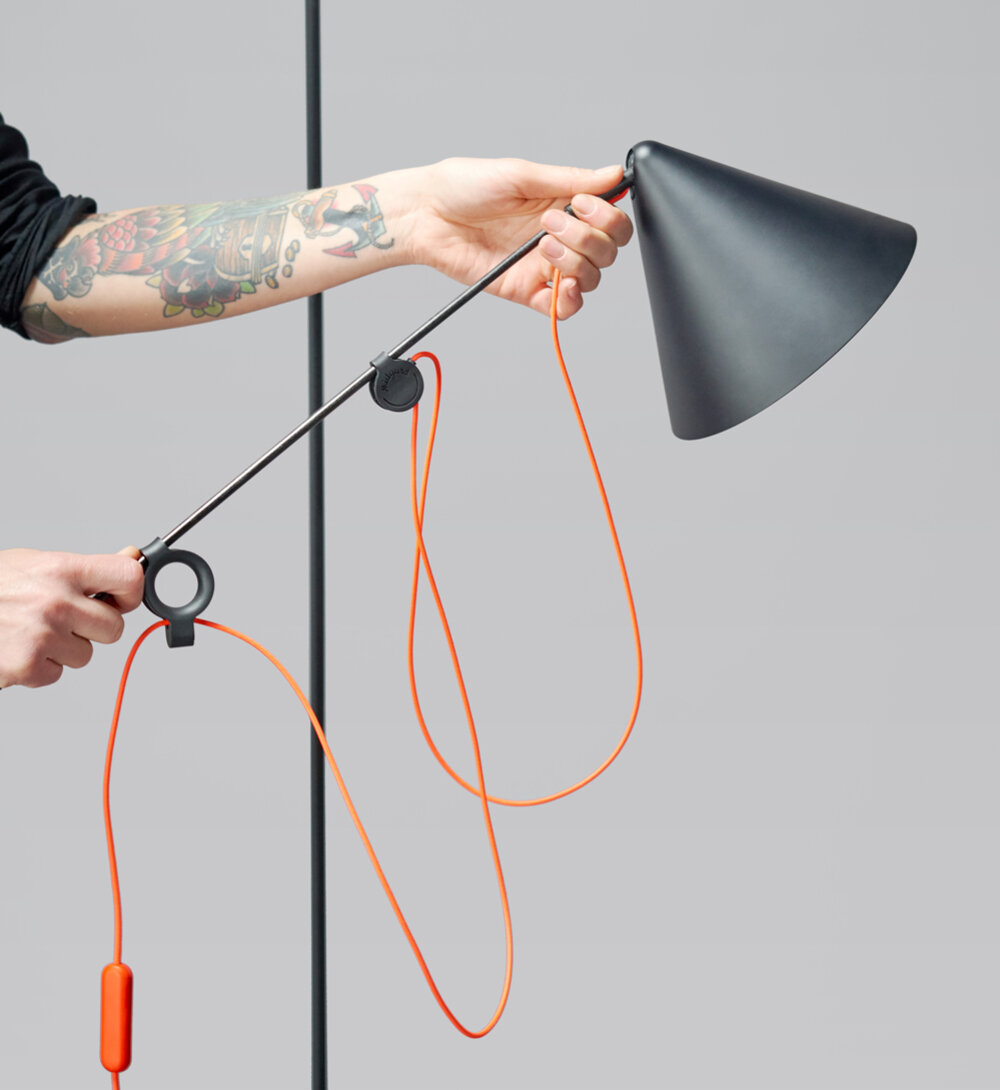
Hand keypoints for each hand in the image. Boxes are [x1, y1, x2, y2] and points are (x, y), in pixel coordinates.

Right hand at [0, 548, 144, 688]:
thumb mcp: (34, 564)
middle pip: (113, 628)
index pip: (128, 578)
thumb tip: (132, 558)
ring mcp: (42, 635)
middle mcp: (56, 601)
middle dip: (93, 629)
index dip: (130, 593)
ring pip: (85, 655)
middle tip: (64, 620)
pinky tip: (17, 648)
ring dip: (63, 649)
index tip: (120, 599)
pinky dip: (39, 668)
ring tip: (30, 631)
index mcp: (61, 569)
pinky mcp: (27, 666)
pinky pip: (56, 674)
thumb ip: (84, 568)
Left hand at [407, 158, 633, 318]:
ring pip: (590, 279)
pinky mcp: (526, 290)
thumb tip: (613, 174)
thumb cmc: (464, 187)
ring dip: (576, 262)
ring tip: (542, 245)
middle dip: (588, 238)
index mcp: (563, 205)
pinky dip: (571, 300)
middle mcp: (559, 237)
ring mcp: (544, 266)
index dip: (608, 217)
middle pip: (607, 252)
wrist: (428, 216)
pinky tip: (560, 283)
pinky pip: (563, 308)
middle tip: (551, 223)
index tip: (582, 204)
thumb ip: (569, 179)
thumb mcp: (521, 174)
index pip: (610, 222)